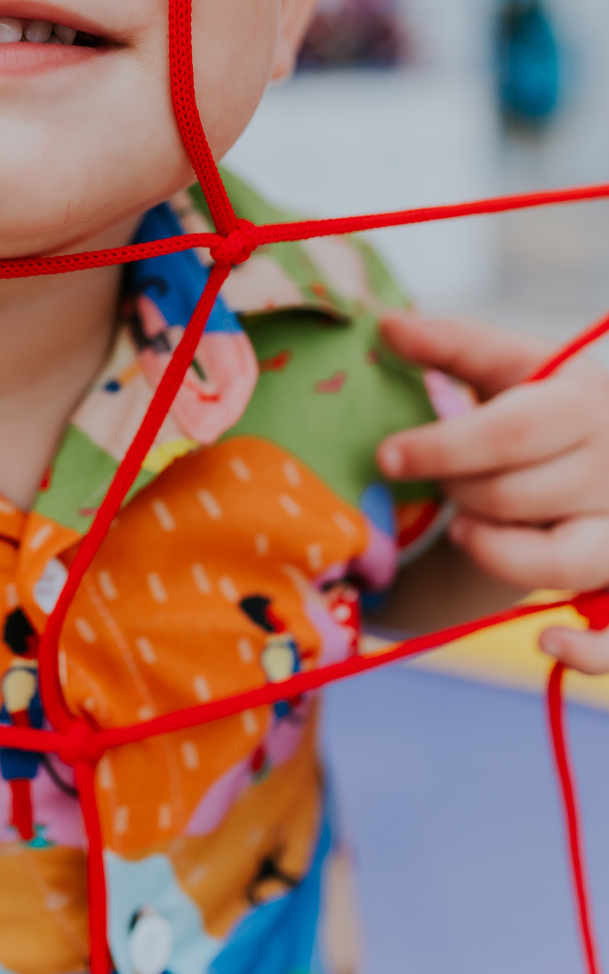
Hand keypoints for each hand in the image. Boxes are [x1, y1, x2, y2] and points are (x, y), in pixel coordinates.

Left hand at [377, 312, 608, 674]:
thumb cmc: (552, 405)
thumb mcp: (515, 366)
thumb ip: (454, 344)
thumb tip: (385, 323)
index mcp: (586, 404)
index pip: (511, 430)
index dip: (442, 446)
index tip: (386, 456)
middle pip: (520, 493)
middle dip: (461, 491)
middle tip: (437, 484)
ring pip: (563, 559)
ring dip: (499, 554)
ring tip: (465, 531)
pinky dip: (589, 651)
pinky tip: (546, 643)